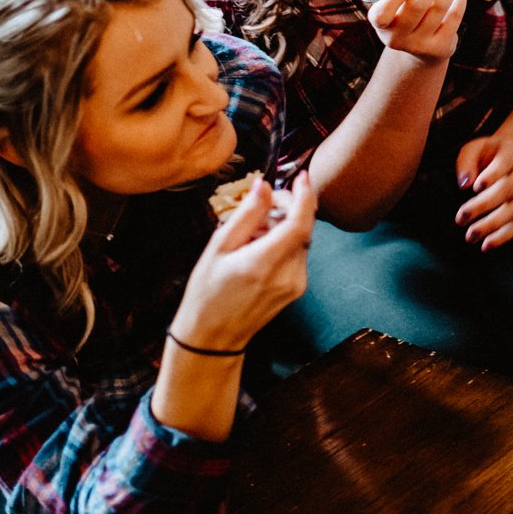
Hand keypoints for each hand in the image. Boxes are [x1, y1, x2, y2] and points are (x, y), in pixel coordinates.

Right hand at [172, 171, 316, 351]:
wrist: (212, 336)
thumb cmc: (207, 292)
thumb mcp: (218, 247)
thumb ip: (247, 214)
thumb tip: (265, 185)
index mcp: (265, 263)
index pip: (300, 223)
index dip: (305, 196)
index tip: (302, 176)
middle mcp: (288, 275)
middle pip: (303, 228)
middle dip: (289, 208)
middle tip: (261, 206)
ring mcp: (296, 284)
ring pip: (302, 240)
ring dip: (285, 226)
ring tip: (252, 233)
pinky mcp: (297, 289)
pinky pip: (298, 254)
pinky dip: (285, 242)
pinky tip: (260, 248)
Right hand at [367, 0, 465, 64]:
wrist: (421, 49)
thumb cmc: (407, 14)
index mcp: (381, 23)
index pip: (382, 14)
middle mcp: (397, 37)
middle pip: (416, 7)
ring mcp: (419, 45)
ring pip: (438, 9)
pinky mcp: (440, 48)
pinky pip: (453, 19)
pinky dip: (458, 2)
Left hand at [454, 132, 512, 249]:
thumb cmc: (489, 152)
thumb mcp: (475, 148)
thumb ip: (467, 161)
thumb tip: (464, 184)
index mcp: (511, 153)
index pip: (504, 164)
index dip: (492, 176)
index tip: (474, 187)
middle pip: (508, 189)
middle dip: (484, 205)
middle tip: (461, 218)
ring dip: (493, 225)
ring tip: (471, 236)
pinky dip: (504, 236)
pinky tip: (486, 245)